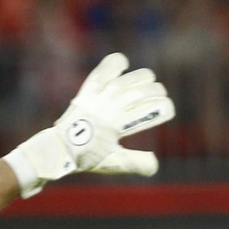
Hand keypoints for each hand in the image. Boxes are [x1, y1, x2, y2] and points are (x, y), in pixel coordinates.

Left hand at [4, 53, 174, 196]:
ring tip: (149, 80)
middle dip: (157, 92)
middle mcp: (108, 106)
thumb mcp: (113, 162)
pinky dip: (115, 63)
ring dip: (143, 77)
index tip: (169, 110)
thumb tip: (155, 164)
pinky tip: (124, 65)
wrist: (59, 146)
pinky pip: (104, 69)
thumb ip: (136, 164)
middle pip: (142, 91)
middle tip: (160, 96)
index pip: (150, 110)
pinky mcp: (89, 88)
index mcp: (116, 124)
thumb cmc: (86, 156)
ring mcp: (98, 95)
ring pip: (127, 79)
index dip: (166, 108)